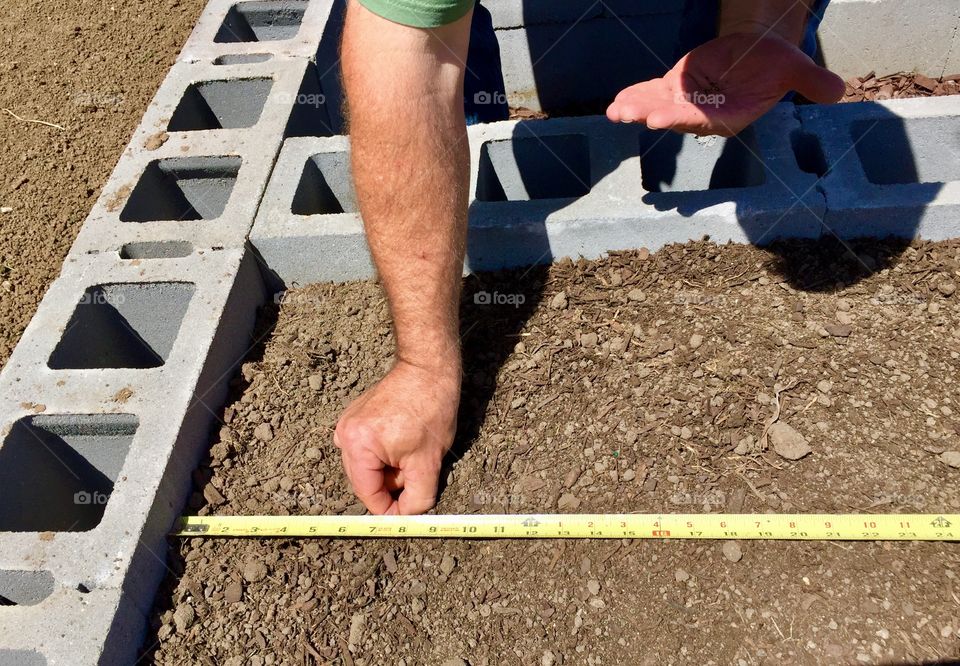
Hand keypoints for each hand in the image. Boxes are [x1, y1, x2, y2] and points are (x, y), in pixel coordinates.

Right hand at [334, 360, 460, 514]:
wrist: (427, 369)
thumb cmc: (430, 408)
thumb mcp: (429, 461)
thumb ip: (417, 497)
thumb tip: (406, 517)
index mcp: (357, 446)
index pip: (367, 494)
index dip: (389, 510)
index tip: (407, 515)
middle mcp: (344, 435)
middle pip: (365, 481)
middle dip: (392, 484)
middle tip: (417, 470)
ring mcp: (346, 424)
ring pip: (367, 466)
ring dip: (390, 468)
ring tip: (412, 450)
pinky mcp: (354, 417)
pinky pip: (367, 449)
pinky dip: (385, 454)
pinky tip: (403, 440)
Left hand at [606, 32, 844, 136]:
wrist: (758, 54)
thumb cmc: (776, 64)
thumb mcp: (796, 69)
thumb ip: (811, 82)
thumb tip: (839, 92)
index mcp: (732, 116)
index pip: (705, 121)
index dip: (682, 120)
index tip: (658, 119)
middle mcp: (706, 115)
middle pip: (677, 117)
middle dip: (653, 115)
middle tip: (630, 115)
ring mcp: (688, 103)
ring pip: (659, 107)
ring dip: (636, 109)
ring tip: (615, 111)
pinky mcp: (676, 90)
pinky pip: (653, 94)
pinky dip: (635, 95)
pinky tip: (616, 101)